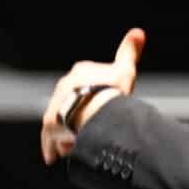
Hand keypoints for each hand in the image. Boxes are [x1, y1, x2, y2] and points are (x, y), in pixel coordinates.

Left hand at [40, 28, 145, 163]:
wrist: (97, 109)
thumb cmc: (113, 90)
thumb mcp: (125, 69)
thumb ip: (129, 51)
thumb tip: (139, 31)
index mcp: (81, 70)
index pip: (86, 83)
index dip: (95, 96)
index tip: (102, 105)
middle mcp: (64, 85)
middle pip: (73, 104)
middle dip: (80, 116)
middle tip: (91, 129)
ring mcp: (55, 104)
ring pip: (62, 122)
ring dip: (67, 134)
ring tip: (78, 144)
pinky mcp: (49, 124)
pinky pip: (50, 139)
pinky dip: (52, 148)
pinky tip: (53, 157)